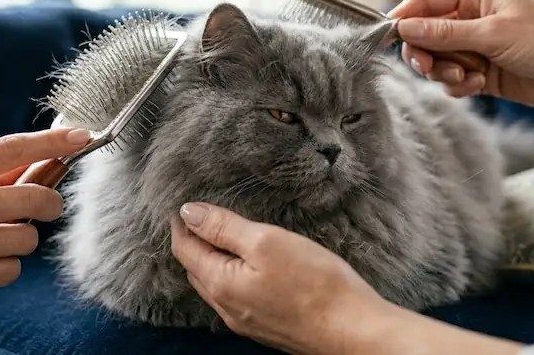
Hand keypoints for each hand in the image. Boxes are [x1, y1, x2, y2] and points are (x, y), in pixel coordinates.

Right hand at [0, 127, 88, 307]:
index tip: (81, 136)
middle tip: (47, 207)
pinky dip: (3, 266)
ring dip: (19, 238)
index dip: (52, 142)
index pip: (12, 149)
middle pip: (35, 198)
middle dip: (51, 204)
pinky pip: (10, 269)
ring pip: (27, 237)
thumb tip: (38, 162)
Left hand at [171, 203, 523, 354]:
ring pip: (214, 283)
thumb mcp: (266, 242)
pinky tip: (244, 264)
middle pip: (195, 267)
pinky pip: (234, 295)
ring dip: (210, 258)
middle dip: (191, 240)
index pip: (184, 249)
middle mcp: (226, 306)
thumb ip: (224, 227)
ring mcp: (245, 319)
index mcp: (220, 283)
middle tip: (196, 214)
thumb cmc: (314, 284)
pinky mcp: (265, 324)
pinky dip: (229, 273)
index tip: (180, 202)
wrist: (353, 331)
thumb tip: (188, 212)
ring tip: (217, 233)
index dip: (180, 224)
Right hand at [390, 0, 533, 111]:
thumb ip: (446, 33)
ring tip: (467, 78)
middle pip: (425, 34)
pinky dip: (459, 86)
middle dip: (425, 53)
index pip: (425, 1)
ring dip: (445, 73)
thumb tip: (405, 27)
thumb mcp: (494, 34)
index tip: (388, 37)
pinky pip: (452, 79)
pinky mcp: (482, 72)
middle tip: (429, 68)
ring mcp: (476, 46)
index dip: (404, 17)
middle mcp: (471, 18)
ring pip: (437, 60)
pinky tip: (481, 85)